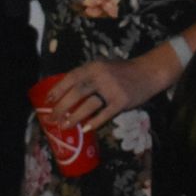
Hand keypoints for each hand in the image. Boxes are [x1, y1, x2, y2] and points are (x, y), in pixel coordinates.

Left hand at [44, 58, 167, 131]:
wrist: (148, 72)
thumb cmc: (122, 72)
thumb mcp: (103, 67)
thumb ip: (88, 76)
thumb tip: (66, 92)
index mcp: (94, 66)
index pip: (71, 77)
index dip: (58, 90)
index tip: (48, 101)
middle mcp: (101, 76)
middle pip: (76, 93)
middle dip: (61, 107)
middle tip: (52, 118)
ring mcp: (112, 89)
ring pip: (88, 105)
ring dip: (74, 117)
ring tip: (65, 126)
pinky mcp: (122, 101)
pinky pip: (104, 114)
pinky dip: (94, 122)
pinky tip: (86, 128)